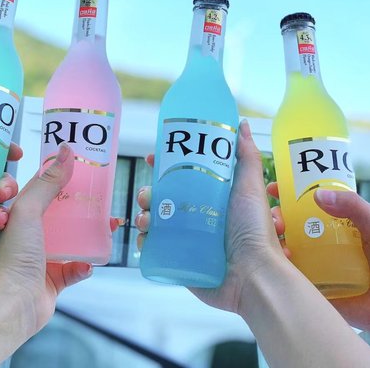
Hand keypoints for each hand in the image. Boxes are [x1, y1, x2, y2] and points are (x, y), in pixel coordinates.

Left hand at [0, 144, 121, 334]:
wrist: (10, 305)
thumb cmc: (12, 257)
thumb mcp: (29, 210)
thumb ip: (48, 182)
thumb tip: (66, 151)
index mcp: (19, 215)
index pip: (40, 188)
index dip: (57, 176)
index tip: (77, 165)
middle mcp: (29, 234)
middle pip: (59, 213)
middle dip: (79, 205)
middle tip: (98, 195)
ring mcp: (41, 257)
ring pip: (71, 239)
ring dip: (89, 233)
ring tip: (108, 224)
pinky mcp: (53, 280)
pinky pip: (74, 269)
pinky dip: (84, 265)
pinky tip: (89, 263)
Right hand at [136, 120, 285, 313]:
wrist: (252, 274)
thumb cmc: (254, 228)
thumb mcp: (250, 185)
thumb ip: (245, 155)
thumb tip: (243, 123)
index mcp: (211, 195)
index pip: (182, 174)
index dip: (165, 165)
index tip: (153, 157)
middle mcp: (197, 214)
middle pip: (163, 196)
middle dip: (148, 191)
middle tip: (147, 194)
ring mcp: (187, 237)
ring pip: (155, 219)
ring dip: (144, 213)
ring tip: (147, 216)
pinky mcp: (179, 259)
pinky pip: (155, 246)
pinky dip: (145, 239)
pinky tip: (146, 235)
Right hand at [267, 182, 369, 330]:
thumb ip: (353, 206)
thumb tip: (319, 194)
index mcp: (336, 225)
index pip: (307, 205)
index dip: (288, 195)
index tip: (272, 189)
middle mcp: (323, 243)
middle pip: (291, 225)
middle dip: (276, 218)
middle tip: (276, 221)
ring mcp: (318, 265)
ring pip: (286, 248)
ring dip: (274, 242)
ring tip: (278, 243)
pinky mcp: (315, 289)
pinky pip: (291, 277)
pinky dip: (279, 269)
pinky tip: (280, 263)